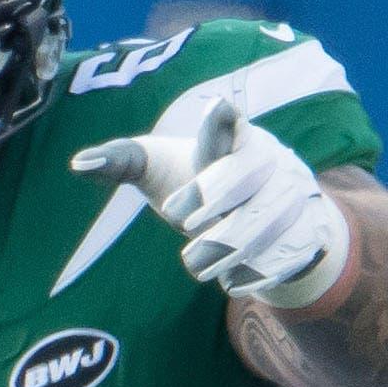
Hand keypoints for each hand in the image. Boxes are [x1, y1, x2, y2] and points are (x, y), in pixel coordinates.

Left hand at [71, 97, 347, 308]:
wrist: (267, 219)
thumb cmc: (200, 183)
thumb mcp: (162, 168)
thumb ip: (123, 161)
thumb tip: (77, 163)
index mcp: (234, 138)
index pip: (230, 125)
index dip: (223, 121)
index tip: (219, 107)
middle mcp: (273, 162)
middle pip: (247, 176)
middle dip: (212, 201)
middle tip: (183, 223)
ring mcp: (297, 198)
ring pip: (267, 223)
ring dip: (225, 249)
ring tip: (195, 263)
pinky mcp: (310, 235)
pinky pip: (286, 257)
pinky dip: (254, 274)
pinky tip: (230, 279)